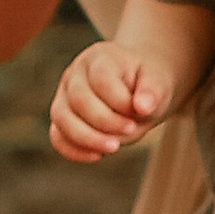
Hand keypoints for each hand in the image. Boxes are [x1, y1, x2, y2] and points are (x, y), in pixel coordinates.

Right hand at [49, 43, 175, 163]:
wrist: (135, 86)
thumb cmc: (145, 83)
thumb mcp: (158, 81)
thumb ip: (152, 91)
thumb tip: (143, 107)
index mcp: (100, 57)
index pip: (101, 79)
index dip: (119, 101)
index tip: (140, 112)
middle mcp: (76, 73)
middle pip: (78, 99)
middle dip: (104, 121)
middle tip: (130, 130)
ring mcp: (64, 94)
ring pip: (61, 117)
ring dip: (87, 138)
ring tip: (114, 147)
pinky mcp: (61, 117)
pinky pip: (56, 136)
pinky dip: (72, 150)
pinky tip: (96, 156)